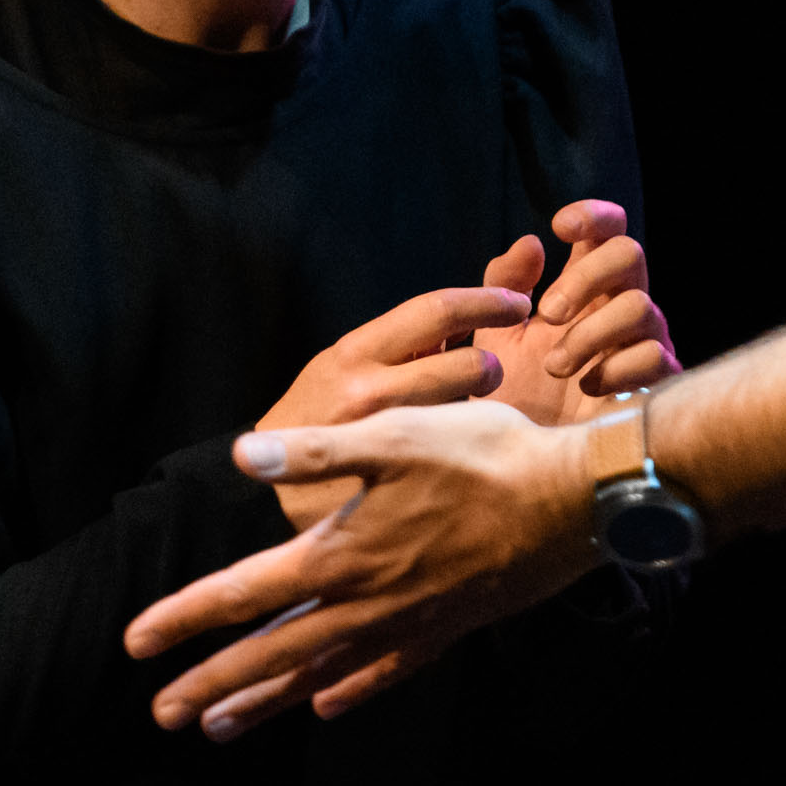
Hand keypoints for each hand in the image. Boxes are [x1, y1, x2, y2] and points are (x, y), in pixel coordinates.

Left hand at [123, 399, 596, 738]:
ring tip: (220, 727)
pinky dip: (349, 691)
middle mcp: (367, 601)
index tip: (135, 642)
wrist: (572, 503)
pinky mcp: (447, 627)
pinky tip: (328, 707)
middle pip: (272, 651)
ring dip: (266, 700)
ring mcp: (409, 622)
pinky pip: (384, 672)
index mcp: (343, 553)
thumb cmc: (485, 457)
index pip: (245, 592)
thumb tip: (241, 457)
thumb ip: (315, 451)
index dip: (186, 616)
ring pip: (321, 673)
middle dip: (211, 682)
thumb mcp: (395, 434)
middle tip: (159, 713)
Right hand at [252, 285, 527, 528]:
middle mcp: (369, 391)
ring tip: (459, 419)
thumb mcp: (349, 363)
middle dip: (491, 366)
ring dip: (476, 411)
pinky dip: (458, 450)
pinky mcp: (392, 482)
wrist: (268, 484)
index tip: (517, 304)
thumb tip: (470, 302)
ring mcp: (381, 441)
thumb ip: (406, 339)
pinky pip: (451, 459)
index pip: (437, 309)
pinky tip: (451, 457)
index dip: (487, 301)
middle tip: (489, 374)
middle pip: (469, 364)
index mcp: (357, 351)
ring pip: (467, 413)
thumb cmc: (318, 414)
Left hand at [476, 200, 678, 426]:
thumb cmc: (517, 396)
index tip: (560, 227)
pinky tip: (586, 389)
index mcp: (587, 288)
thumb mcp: (497, 336)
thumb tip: (531, 242)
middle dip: (587, 276)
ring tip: (553, 367)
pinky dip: (615, 368)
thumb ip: (505, 285)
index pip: (607, 232)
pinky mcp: (657, 384)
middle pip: (630, 253)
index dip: (593, 216)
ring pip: (641, 306)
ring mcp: (644, 343)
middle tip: (548, 313)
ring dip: (590, 333)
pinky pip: (654, 356)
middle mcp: (620, 306)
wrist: (528, 465)